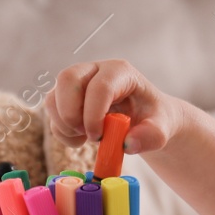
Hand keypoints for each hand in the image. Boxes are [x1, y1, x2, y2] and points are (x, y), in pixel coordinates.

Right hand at [48, 60, 184, 152]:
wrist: (146, 119)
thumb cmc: (153, 118)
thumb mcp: (163, 127)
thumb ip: (152, 136)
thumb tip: (128, 144)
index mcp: (120, 72)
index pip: (100, 86)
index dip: (94, 113)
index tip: (99, 137)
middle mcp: (95, 70)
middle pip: (67, 79)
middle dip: (71, 113)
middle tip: (88, 136)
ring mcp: (78, 82)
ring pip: (53, 96)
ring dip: (64, 124)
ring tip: (86, 139)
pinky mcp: (66, 97)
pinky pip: (52, 112)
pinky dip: (61, 131)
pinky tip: (80, 139)